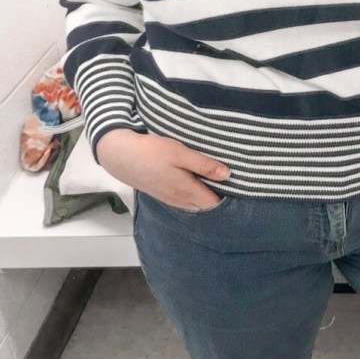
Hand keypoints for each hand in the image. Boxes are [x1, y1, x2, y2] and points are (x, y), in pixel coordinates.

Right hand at [96, 129, 230, 211]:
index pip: (214, 204)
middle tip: (231, 183)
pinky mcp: (162, 194)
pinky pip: (184, 200)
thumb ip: (204, 165)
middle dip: (218, 197)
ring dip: (205, 196)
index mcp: (187, 191)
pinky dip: (193, 195)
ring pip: (194, 204)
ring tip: (215, 182)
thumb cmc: (151, 152)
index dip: (228, 197)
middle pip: (205, 206)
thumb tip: (227, 175)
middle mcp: (180, 200)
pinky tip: (195, 182)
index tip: (239, 186)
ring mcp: (169, 199)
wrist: (119, 156)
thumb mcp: (180, 153)